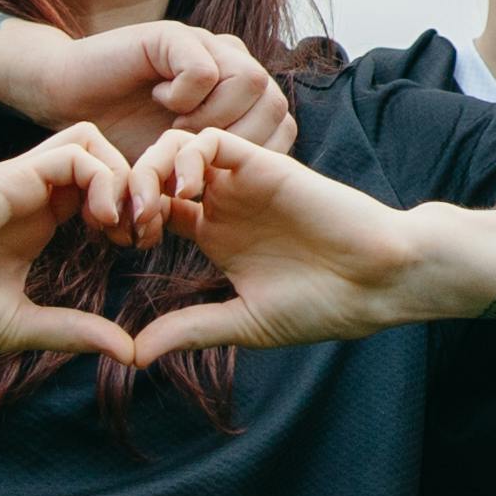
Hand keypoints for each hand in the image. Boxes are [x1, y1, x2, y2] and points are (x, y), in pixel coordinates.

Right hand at [0, 139, 119, 356]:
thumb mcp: (24, 326)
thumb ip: (74, 332)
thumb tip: (128, 352)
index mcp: (37, 222)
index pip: (100, 187)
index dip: (131, 210)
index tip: (138, 250)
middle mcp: (32, 195)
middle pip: (103, 155)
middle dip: (137, 187)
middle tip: (141, 234)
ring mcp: (21, 183)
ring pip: (92, 141)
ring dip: (124, 177)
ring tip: (121, 226)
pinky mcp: (9, 178)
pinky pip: (75, 152)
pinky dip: (103, 178)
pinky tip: (100, 221)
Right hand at [47, 16, 296, 155]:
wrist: (69, 98)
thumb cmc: (120, 135)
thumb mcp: (175, 164)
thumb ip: (217, 172)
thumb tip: (257, 200)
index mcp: (240, 95)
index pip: (282, 127)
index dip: (252, 158)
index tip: (212, 174)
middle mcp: (232, 64)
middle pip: (274, 105)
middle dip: (235, 144)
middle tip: (191, 153)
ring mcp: (207, 45)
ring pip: (250, 82)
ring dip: (212, 120)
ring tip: (174, 128)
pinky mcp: (177, 34)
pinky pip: (207, 70)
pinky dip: (184, 97)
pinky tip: (159, 97)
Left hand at [72, 128, 452, 361]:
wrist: (377, 279)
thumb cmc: (322, 304)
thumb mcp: (242, 322)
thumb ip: (189, 329)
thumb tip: (132, 357)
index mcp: (215, 235)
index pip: (153, 209)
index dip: (126, 221)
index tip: (118, 247)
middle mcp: (224, 201)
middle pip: (155, 172)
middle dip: (128, 190)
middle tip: (125, 222)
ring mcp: (243, 180)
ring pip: (175, 147)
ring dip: (149, 168)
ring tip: (150, 206)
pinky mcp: (264, 163)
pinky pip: (212, 139)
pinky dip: (185, 155)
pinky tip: (183, 190)